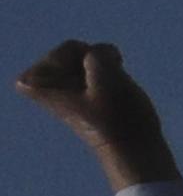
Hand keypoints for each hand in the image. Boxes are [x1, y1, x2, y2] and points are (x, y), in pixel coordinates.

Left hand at [16, 41, 180, 189]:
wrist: (133, 147)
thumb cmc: (118, 117)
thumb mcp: (108, 78)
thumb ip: (98, 53)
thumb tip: (104, 54)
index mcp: (36, 83)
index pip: (68, 49)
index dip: (90, 62)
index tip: (94, 88)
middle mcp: (42, 84)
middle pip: (75, 50)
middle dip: (97, 64)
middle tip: (104, 90)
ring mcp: (61, 87)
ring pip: (88, 56)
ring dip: (105, 69)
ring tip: (108, 93)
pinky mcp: (79, 91)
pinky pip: (95, 65)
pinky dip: (109, 71)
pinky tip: (112, 89)